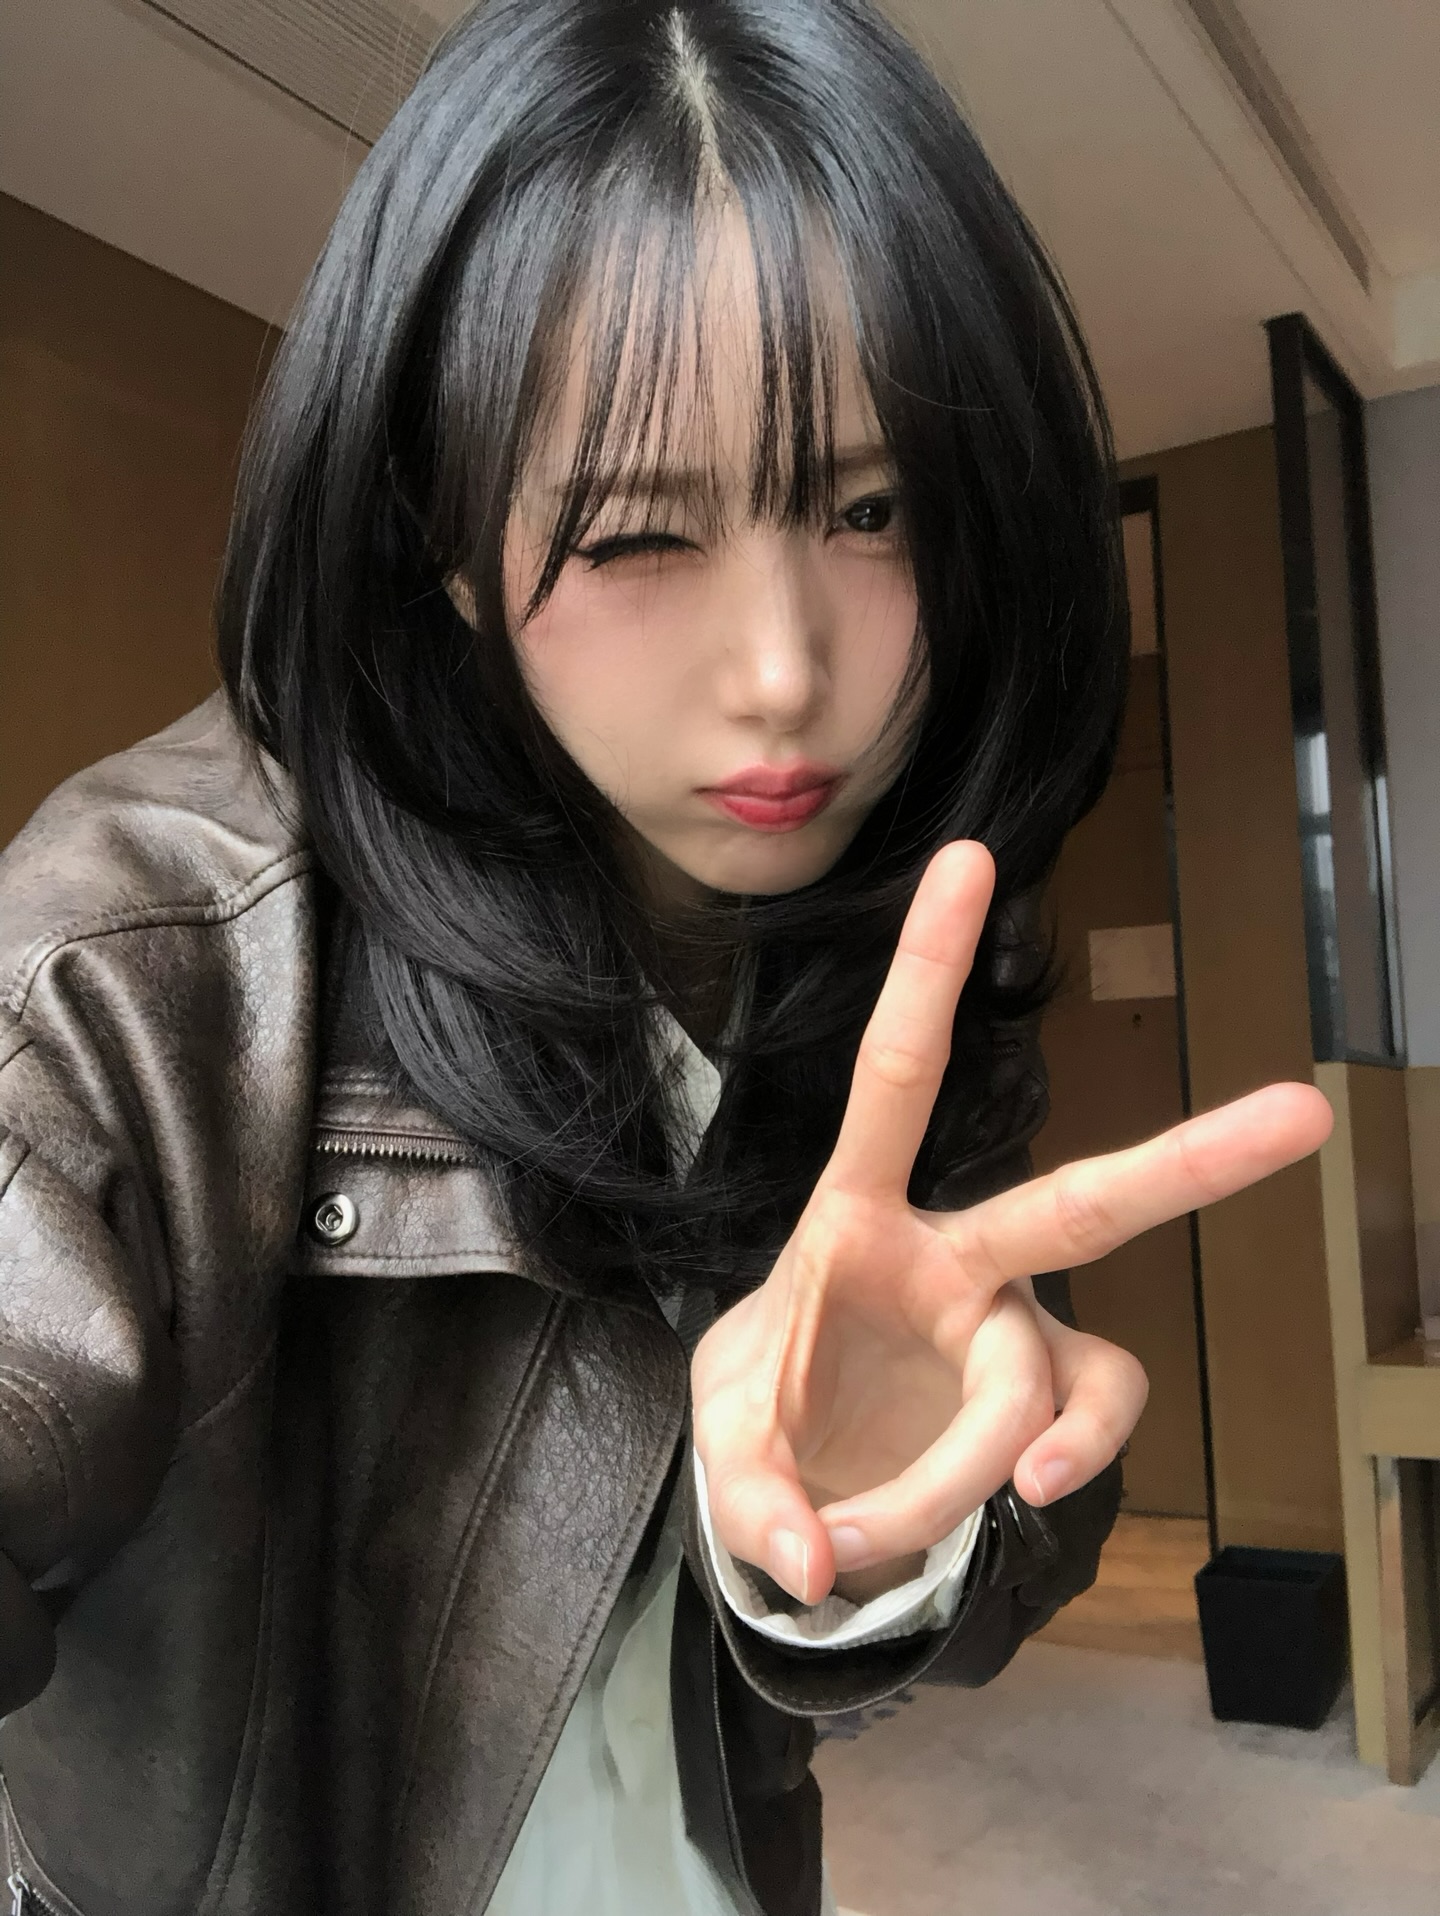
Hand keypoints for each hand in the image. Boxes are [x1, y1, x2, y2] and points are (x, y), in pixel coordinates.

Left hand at [691, 841, 1332, 1603]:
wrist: (807, 1493)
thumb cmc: (770, 1417)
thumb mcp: (725, 1440)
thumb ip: (752, 1492)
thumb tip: (811, 1559)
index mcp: (856, 1213)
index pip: (898, 1074)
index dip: (930, 969)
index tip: (972, 858)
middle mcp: (955, 1255)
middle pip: (1079, 1207)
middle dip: (1186, 1163)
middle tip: (1303, 1112)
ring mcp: (1010, 1332)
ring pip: (1068, 1367)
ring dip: (995, 1446)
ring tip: (905, 1520)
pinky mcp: (1036, 1405)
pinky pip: (1080, 1422)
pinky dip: (1061, 1460)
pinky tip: (1027, 1492)